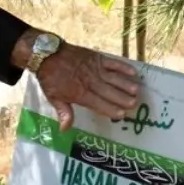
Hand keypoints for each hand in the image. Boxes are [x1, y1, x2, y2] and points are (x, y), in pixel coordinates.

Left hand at [12, 32, 139, 130]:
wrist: (47, 54)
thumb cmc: (50, 78)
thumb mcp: (53, 97)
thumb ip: (63, 112)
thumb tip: (65, 129)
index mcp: (80, 94)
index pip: (98, 104)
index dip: (110, 109)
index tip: (122, 114)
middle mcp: (90, 82)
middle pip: (108, 92)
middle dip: (122, 98)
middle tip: (134, 104)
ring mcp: (95, 69)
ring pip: (113, 78)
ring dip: (125, 84)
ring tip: (136, 90)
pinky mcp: (97, 58)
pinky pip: (113, 63)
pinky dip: (123, 67)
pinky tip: (134, 72)